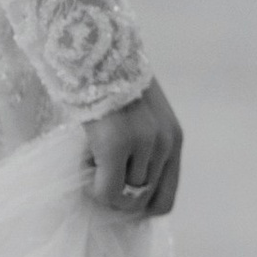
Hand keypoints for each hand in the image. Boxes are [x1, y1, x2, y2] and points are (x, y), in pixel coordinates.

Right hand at [83, 78, 181, 219]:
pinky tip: (83, 162)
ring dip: (102, 184)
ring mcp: (143, 144)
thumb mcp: (138, 116)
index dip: (138, 207)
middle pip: (142, 201)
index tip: (116, 197)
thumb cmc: (109, 81)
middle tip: (96, 169)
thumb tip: (125, 191)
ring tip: (89, 155)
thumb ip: (141, 148)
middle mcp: (165, 143)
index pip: (165, 200)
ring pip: (123, 198)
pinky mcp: (116, 144)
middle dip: (117, 193)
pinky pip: (106, 191)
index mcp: (173, 138)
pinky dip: (92, 188)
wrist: (94, 49)